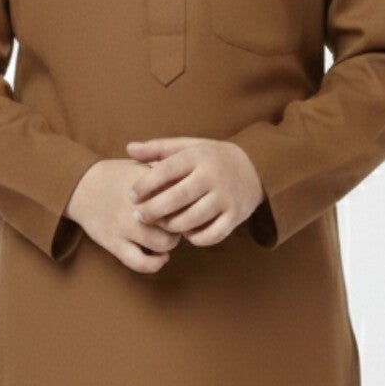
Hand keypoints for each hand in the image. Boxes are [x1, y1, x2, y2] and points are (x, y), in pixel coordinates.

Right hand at [65, 159, 184, 273]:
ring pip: (164, 243)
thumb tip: (198, 183)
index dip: (190, 204)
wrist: (81, 185)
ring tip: (166, 236)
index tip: (189, 205)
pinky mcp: (114, 243)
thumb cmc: (120, 176)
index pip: (183, 198)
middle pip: (178, 221)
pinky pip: (141, 263)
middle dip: (182, 223)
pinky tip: (159, 257)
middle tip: (177, 222)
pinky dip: (155, 263)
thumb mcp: (144, 166)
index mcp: (149, 183)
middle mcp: (137, 205)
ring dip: (170, 242)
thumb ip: (170, 172)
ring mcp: (124, 225)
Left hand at [123, 136, 263, 246]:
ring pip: (192, 219)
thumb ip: (158, 148)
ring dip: (172, 226)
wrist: (255, 168)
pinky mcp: (235, 216)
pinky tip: (185, 232)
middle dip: (153, 210)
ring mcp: (226, 198)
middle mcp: (213, 177)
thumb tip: (129, 148)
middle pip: (177, 198)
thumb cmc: (211, 158)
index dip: (145, 185)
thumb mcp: (188, 147)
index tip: (131, 196)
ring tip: (161, 224)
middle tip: (138, 216)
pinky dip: (195, 238)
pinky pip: (212, 235)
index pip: (166, 170)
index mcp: (198, 157)